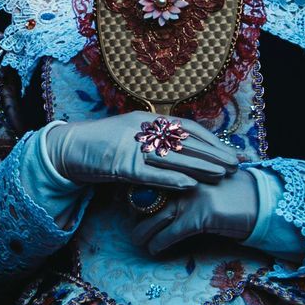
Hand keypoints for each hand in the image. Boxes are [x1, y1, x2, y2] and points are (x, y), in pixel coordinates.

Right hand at [47, 112, 235, 190]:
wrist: (66, 150)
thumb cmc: (101, 146)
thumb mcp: (131, 138)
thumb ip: (155, 142)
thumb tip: (185, 152)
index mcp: (147, 120)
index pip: (188, 128)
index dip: (213, 140)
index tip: (233, 152)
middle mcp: (142, 128)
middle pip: (186, 141)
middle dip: (214, 153)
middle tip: (237, 165)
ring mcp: (130, 145)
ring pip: (173, 156)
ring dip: (200, 165)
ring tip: (222, 174)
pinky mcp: (119, 164)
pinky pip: (149, 173)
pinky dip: (170, 178)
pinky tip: (190, 185)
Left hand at [135, 169, 264, 256]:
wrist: (263, 203)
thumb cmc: (236, 195)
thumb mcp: (206, 185)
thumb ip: (185, 187)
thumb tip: (161, 200)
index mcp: (184, 168)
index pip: (150, 179)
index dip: (134, 195)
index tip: (125, 204)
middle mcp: (185, 179)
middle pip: (148, 200)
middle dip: (135, 216)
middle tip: (131, 227)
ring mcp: (191, 198)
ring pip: (155, 218)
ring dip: (142, 233)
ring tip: (138, 241)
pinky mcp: (199, 216)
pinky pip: (171, 234)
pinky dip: (159, 244)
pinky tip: (154, 250)